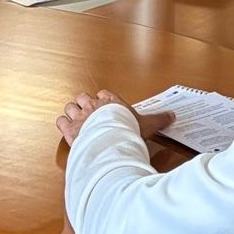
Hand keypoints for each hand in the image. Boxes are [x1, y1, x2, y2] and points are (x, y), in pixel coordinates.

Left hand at [56, 91, 175, 146]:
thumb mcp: (147, 124)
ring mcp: (80, 117)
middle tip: (88, 112)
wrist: (112, 140)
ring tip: (75, 118)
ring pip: (70, 107)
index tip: (106, 105)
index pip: (104, 94)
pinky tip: (66, 128)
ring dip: (72, 112)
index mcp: (110, 102)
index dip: (103, 99)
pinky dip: (62, 124)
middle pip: (83, 97)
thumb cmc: (128, 130)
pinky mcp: (70, 130)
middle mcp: (93, 106)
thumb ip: (159, 119)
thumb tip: (172, 116)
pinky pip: (61, 122)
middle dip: (84, 103)